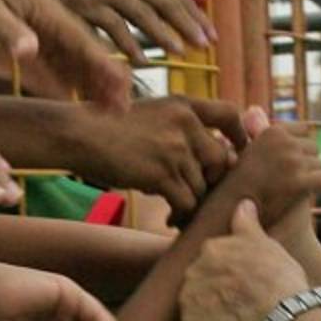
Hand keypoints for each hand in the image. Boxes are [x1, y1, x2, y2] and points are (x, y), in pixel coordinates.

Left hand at [0, 0, 130, 109]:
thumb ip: (10, 31)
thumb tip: (31, 52)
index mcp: (46, 9)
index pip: (81, 40)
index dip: (101, 64)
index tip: (120, 84)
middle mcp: (51, 17)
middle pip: (85, 52)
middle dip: (106, 80)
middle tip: (123, 107)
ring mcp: (43, 26)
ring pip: (74, 60)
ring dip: (93, 84)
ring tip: (111, 109)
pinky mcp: (32, 34)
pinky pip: (56, 61)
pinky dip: (70, 79)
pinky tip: (79, 98)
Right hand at [4, 0, 215, 64]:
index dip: (195, 16)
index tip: (214, 38)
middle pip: (163, 2)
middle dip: (186, 24)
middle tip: (206, 47)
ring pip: (140, 13)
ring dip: (161, 33)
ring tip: (179, 53)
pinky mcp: (85, 6)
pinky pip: (111, 26)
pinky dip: (127, 43)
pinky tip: (142, 61)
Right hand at [73, 96, 247, 216]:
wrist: (78, 134)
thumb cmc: (111, 127)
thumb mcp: (153, 112)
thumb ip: (183, 127)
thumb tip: (218, 156)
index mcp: (184, 105)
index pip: (230, 114)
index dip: (241, 136)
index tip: (237, 154)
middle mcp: (185, 123)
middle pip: (220, 161)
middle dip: (210, 181)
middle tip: (196, 195)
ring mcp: (174, 148)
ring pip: (202, 186)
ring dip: (190, 201)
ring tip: (175, 209)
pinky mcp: (161, 173)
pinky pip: (186, 202)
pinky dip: (180, 213)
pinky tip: (168, 216)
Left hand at [180, 200, 309, 320]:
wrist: (280, 318)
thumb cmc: (279, 280)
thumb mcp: (267, 245)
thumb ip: (248, 225)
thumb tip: (243, 203)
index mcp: (211, 248)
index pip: (211, 257)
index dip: (227, 270)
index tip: (240, 280)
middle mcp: (194, 269)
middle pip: (199, 278)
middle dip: (213, 288)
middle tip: (238, 301)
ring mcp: (189, 296)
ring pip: (194, 302)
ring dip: (209, 309)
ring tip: (233, 318)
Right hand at [210, 123, 320, 227]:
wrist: (229, 211)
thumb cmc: (234, 182)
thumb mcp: (243, 149)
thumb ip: (254, 130)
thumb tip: (255, 108)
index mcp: (272, 131)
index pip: (304, 130)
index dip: (298, 148)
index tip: (285, 164)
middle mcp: (284, 142)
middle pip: (314, 147)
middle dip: (305, 163)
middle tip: (289, 180)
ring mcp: (292, 161)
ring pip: (320, 164)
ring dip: (311, 177)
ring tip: (292, 189)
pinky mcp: (299, 182)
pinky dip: (319, 188)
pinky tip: (304, 195)